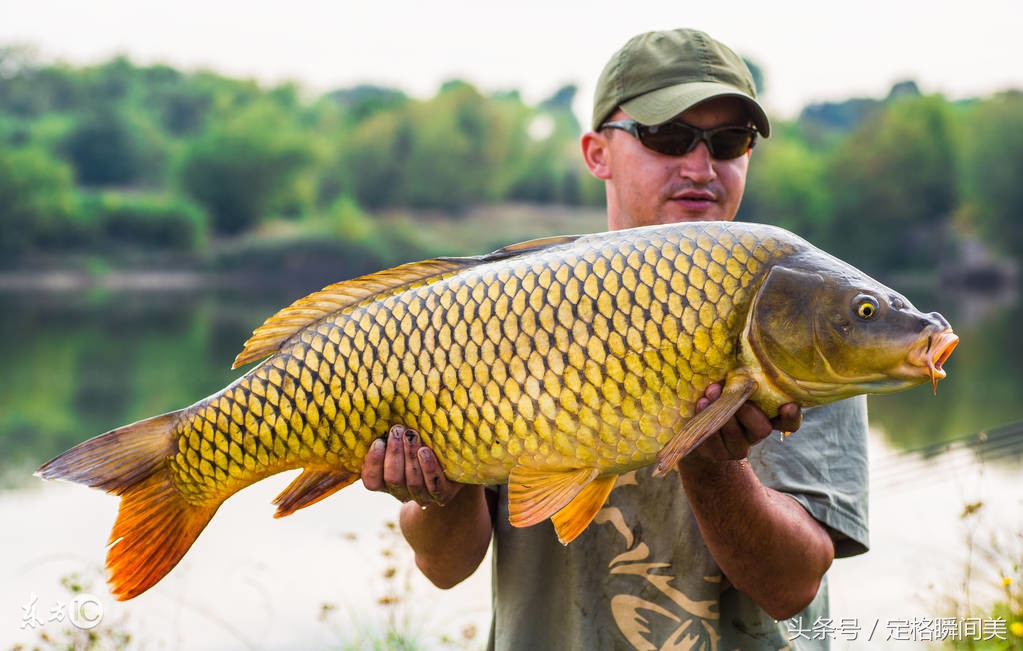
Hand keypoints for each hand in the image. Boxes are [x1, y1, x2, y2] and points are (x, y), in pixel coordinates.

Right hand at [361, 424, 463, 505]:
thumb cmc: (420, 444)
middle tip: (397, 430)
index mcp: (386, 482)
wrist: (452, 466)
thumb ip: (391, 434)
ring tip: (411, 435)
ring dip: (410, 456)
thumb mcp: (402, 441)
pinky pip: (434, 486)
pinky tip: (425, 451)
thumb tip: (381, 406)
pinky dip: (428, 468)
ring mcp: (423, 497)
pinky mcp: (443, 495)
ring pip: (413, 482)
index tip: (379, 441)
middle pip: (392, 479)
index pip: (371, 481)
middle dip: (394, 453)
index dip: (373, 463)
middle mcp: (402, 493)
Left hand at [685, 383, 801, 463]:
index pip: (788, 422)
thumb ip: (740, 379)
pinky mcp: (718, 454)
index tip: (788, 405)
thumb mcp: (732, 384)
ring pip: (735, 435)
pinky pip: (713, 440)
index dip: (791, 417)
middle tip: (732, 393)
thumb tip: (737, 366)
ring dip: (722, 412)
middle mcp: (755, 434)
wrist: (695, 422)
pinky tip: (701, 404)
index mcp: (767, 416)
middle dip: (746, 411)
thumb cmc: (719, 394)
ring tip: (709, 394)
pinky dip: (705, 420)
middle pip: (761, 429)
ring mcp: (738, 447)